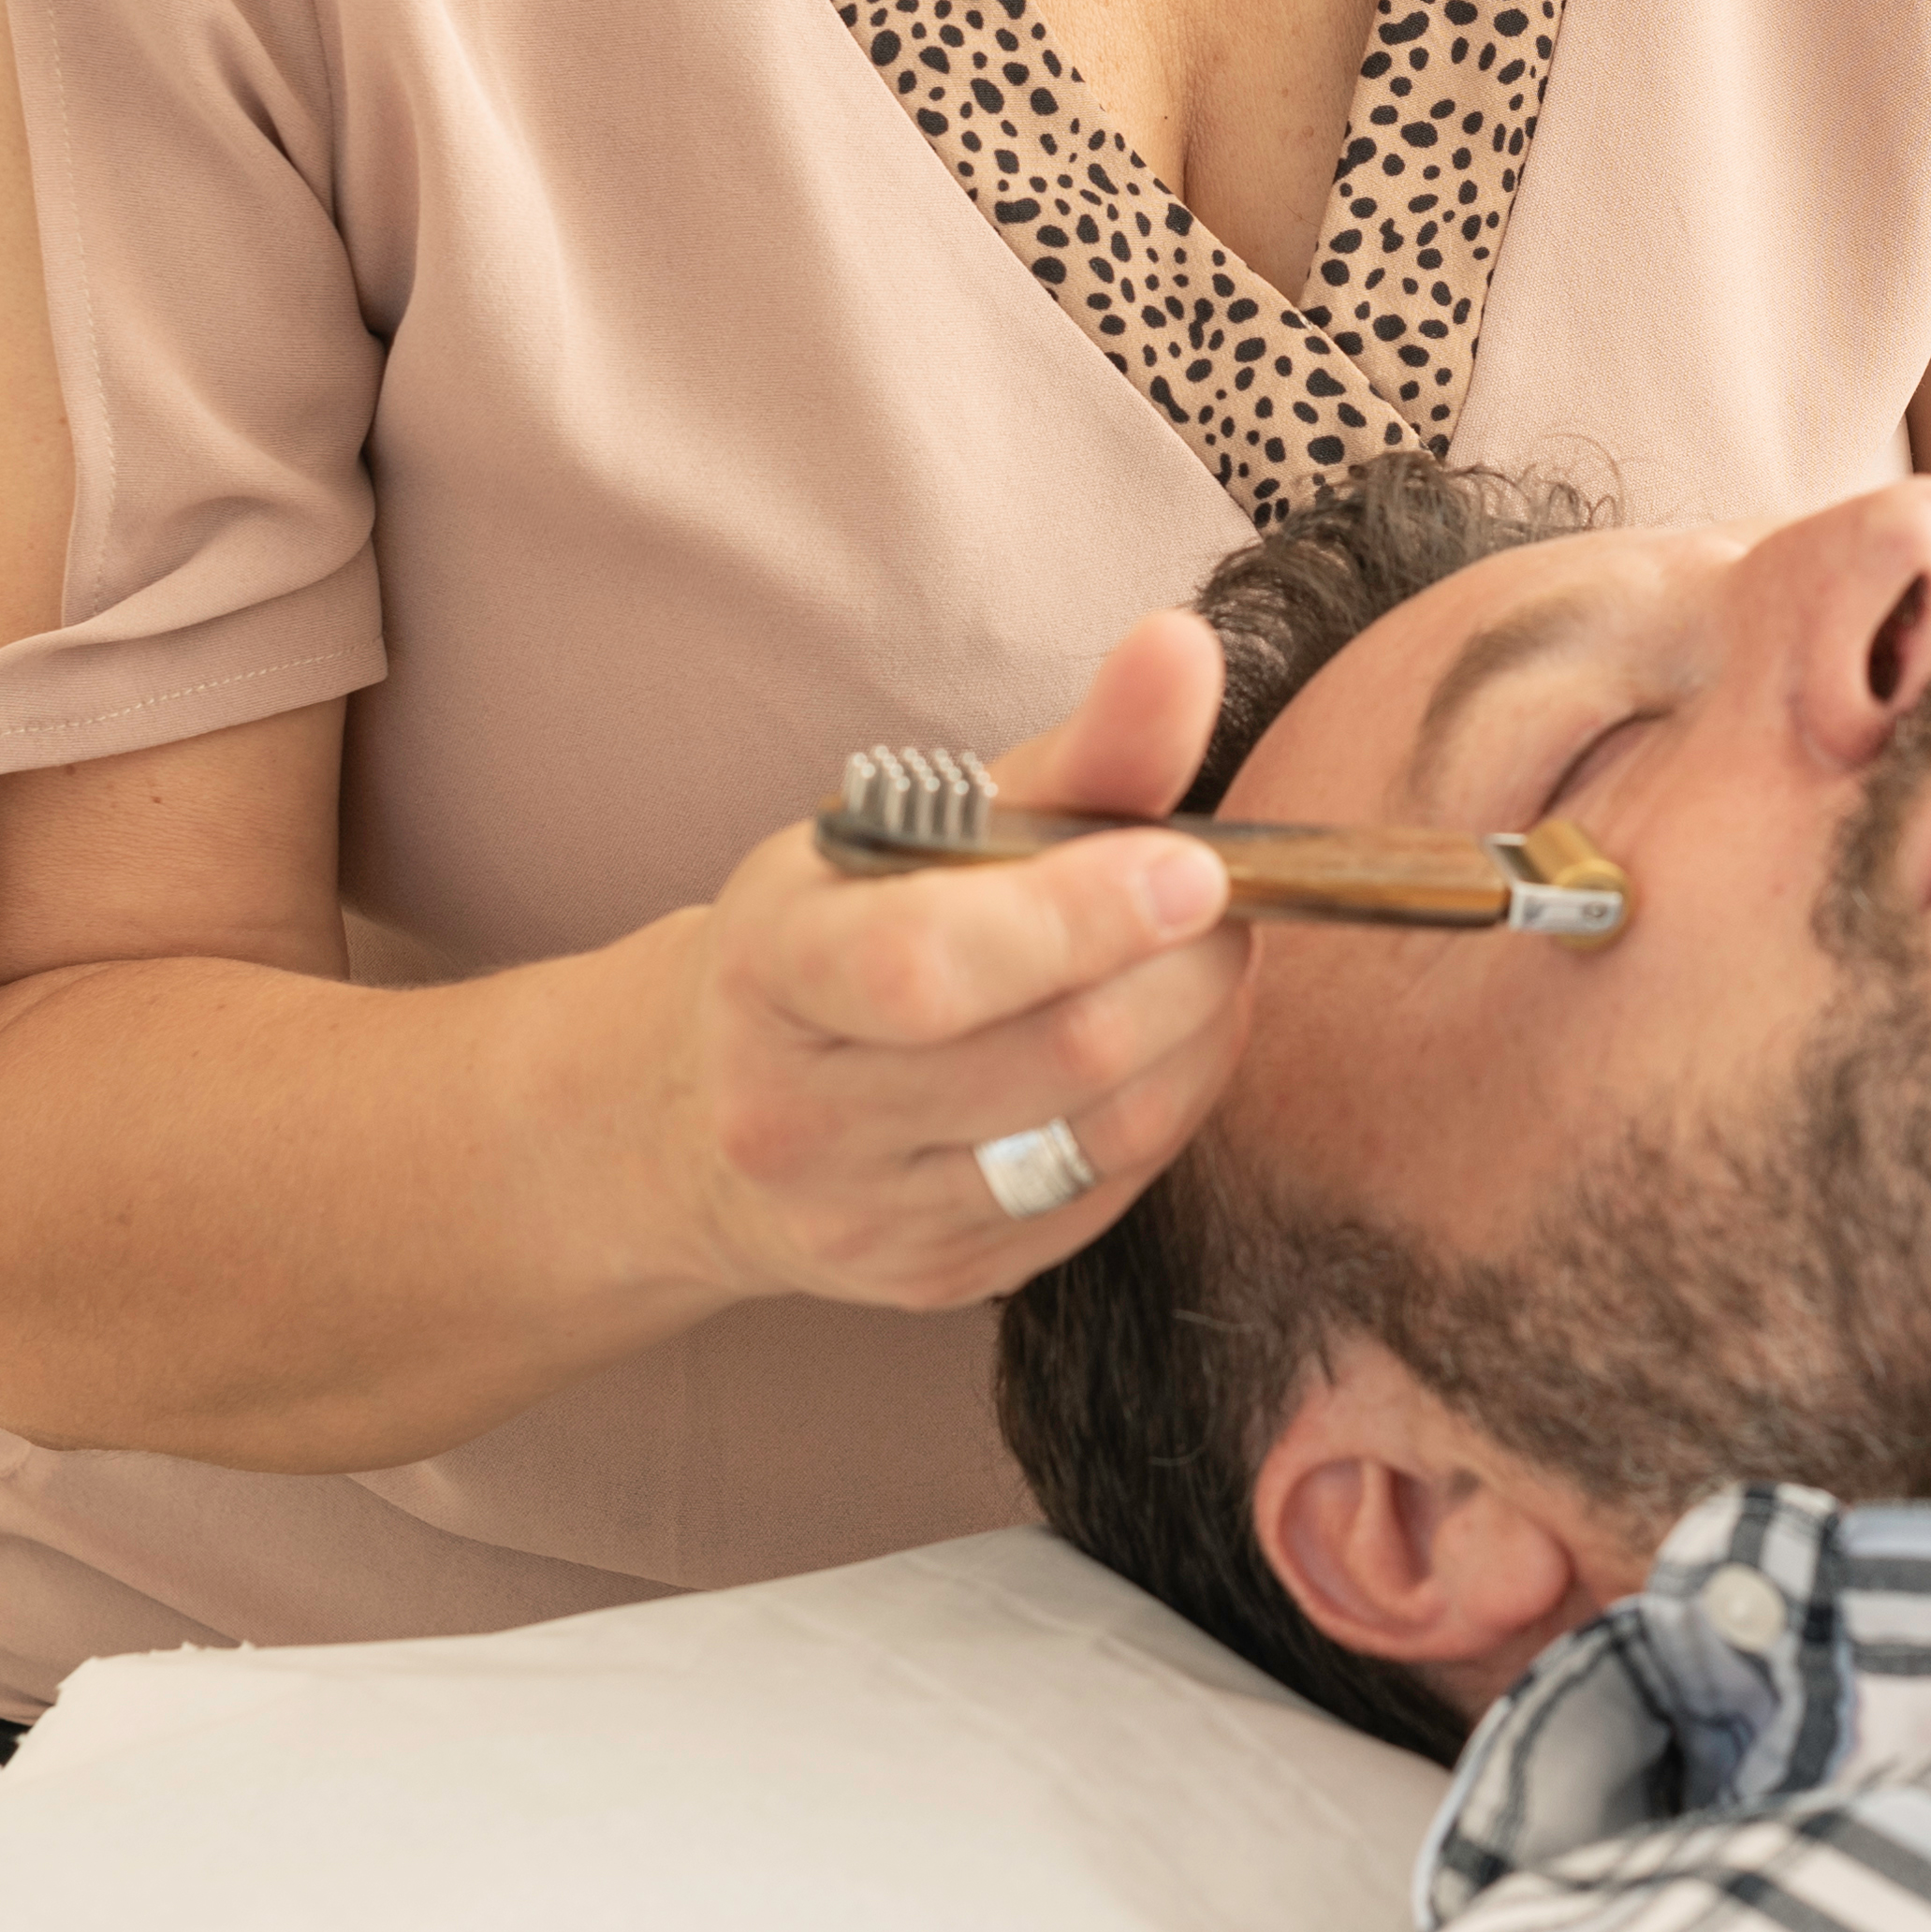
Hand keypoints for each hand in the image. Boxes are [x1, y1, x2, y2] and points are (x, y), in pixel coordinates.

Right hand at [653, 611, 1252, 1311]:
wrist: (711, 1112)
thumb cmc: (844, 930)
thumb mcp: (925, 821)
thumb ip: (1076, 749)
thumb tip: (1185, 648)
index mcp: (771, 966)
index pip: (931, 967)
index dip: (1084, 916)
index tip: (1197, 863)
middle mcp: (798, 1113)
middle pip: (1056, 1053)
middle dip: (1184, 965)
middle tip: (1219, 898)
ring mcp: (864, 1218)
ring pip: (1102, 1133)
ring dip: (1198, 1035)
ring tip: (1201, 961)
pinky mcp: (935, 1283)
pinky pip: (1105, 1197)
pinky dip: (1167, 1110)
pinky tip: (1161, 1049)